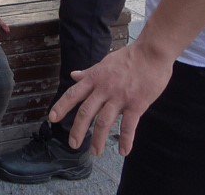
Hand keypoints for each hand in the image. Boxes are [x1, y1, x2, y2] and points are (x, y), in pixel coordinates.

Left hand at [48, 41, 172, 156]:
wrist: (152, 52)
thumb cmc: (129, 57)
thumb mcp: (104, 62)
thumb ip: (89, 72)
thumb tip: (73, 75)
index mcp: (95, 78)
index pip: (73, 94)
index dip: (61, 106)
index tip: (52, 118)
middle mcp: (104, 89)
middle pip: (85, 112)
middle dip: (77, 130)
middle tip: (73, 144)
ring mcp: (120, 97)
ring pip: (104, 122)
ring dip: (98, 139)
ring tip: (95, 152)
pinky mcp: (137, 104)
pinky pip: (129, 126)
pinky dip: (126, 140)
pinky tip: (123, 151)